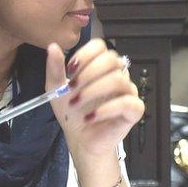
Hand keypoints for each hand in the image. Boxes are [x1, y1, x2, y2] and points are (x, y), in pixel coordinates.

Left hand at [46, 40, 143, 160]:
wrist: (80, 140)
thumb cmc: (73, 113)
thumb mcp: (57, 90)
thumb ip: (55, 68)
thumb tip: (53, 46)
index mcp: (100, 67)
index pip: (100, 46)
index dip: (85, 55)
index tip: (70, 70)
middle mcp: (117, 75)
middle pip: (112, 59)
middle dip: (88, 73)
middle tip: (72, 88)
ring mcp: (128, 92)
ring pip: (118, 80)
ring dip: (93, 91)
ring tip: (77, 104)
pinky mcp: (134, 110)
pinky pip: (126, 102)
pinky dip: (106, 109)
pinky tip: (91, 116)